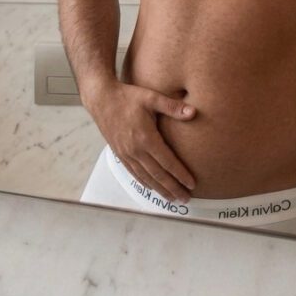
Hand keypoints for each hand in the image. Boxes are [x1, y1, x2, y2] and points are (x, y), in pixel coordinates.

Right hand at [82, 78, 196, 201]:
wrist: (101, 99)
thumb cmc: (127, 97)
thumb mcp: (151, 97)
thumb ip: (173, 106)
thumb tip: (193, 112)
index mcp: (146, 138)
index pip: (167, 162)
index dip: (180, 174)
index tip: (192, 184)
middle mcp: (135, 150)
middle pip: (158, 175)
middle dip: (173, 188)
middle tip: (186, 198)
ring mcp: (126, 154)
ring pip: (146, 177)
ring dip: (160, 190)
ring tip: (173, 198)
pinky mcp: (120, 154)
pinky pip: (134, 173)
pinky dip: (145, 183)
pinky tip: (152, 188)